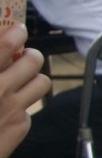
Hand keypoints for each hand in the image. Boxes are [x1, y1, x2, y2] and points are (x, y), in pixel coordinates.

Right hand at [0, 25, 50, 157]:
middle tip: (22, 56)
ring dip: (33, 78)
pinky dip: (20, 107)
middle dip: (29, 55)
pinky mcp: (19, 126)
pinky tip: (5, 112)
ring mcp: (11, 108)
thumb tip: (1, 41)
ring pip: (42, 81)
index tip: (16, 31)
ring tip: (21, 81)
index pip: (6, 43)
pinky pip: (30, 108)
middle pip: (33, 59)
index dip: (15, 33)